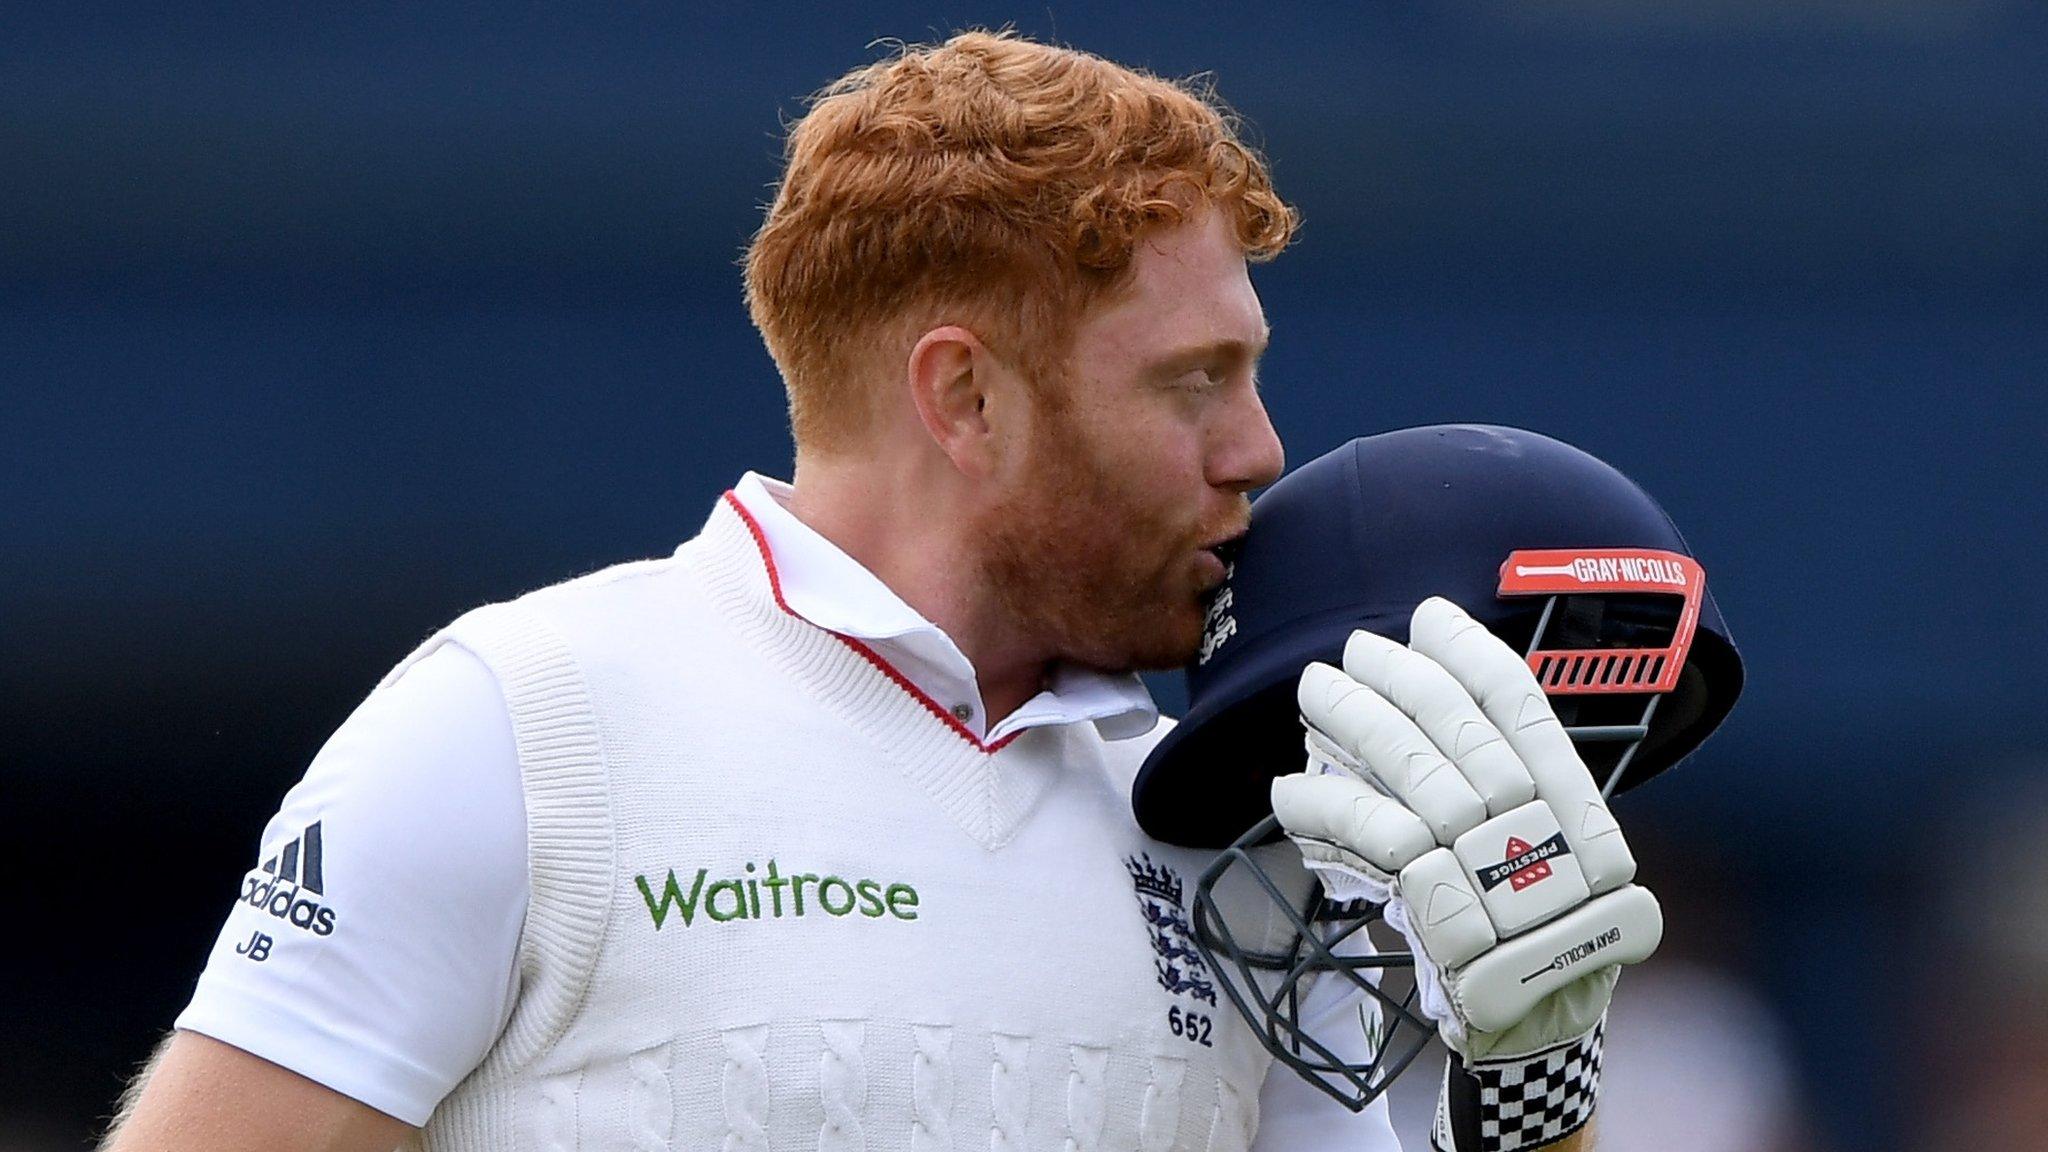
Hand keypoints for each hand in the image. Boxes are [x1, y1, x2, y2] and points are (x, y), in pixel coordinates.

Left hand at [1270, 597, 1661, 1066]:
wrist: (1540, 1020)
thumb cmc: (1536, 931)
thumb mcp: (1547, 851)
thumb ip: (1504, 790)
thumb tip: (1424, 713)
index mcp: (1569, 802)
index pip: (1520, 705)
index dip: (1471, 653)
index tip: (1430, 616)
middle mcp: (1535, 822)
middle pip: (1453, 724)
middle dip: (1397, 676)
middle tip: (1352, 650)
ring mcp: (1487, 860)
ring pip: (1407, 765)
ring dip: (1351, 718)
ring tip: (1312, 688)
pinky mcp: (1436, 899)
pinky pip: (1367, 832)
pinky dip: (1321, 804)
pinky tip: (1287, 789)